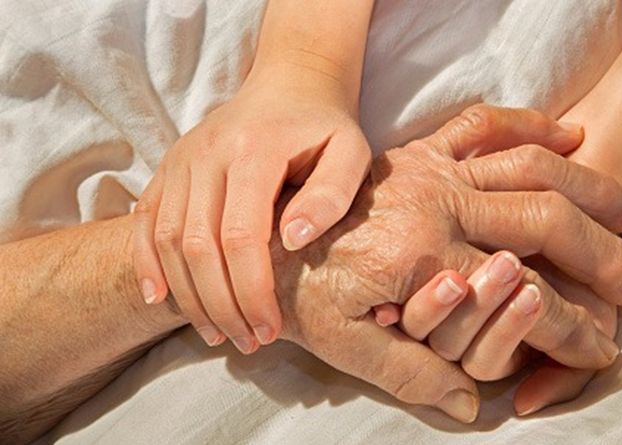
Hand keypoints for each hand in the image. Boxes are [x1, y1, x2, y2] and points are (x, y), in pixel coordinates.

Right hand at [132, 65, 371, 352]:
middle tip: (247, 343)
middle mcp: (206, 154)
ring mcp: (181, 159)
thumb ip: (330, 196)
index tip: (270, 329)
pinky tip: (159, 298)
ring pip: (166, 240)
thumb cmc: (326, 126)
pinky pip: (144, 220)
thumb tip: (292, 241)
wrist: (290, 84)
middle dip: (221, 305)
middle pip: (197, 246)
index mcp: (253, 151)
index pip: (241, 236)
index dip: (252, 291)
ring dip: (188, 295)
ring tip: (216, 333)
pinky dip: (146, 263)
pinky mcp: (169, 167)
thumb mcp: (351, 153)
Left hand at [270, 105, 621, 421]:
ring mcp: (433, 171)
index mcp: (428, 261)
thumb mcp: (344, 346)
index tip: (604, 348)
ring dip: (591, 187)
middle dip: (603, 257)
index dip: (574, 332)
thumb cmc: (297, 288)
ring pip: (533, 167)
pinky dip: (529, 124)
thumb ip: (413, 375)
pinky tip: (567, 132)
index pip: (528, 300)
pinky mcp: (420, 150)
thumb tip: (473, 402)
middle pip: (549, 223)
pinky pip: (483, 125)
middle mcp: (442, 208)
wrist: (259, 232)